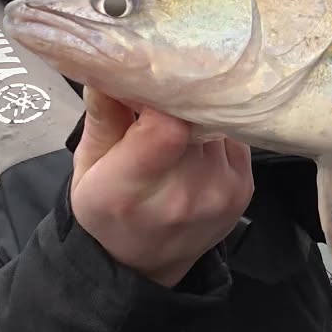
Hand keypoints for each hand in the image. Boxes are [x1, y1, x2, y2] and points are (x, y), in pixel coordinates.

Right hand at [69, 87, 253, 286]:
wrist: (144, 264)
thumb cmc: (108, 210)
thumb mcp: (87, 165)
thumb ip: (103, 116)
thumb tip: (114, 67)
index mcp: (129, 192)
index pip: (167, 127)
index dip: (161, 96)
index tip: (146, 85)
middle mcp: (183, 195)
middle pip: (195, 117)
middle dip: (178, 98)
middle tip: (159, 93)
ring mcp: (221, 192)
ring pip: (217, 122)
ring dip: (198, 112)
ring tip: (176, 118)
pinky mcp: (244, 188)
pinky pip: (234, 137)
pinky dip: (215, 130)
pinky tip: (195, 141)